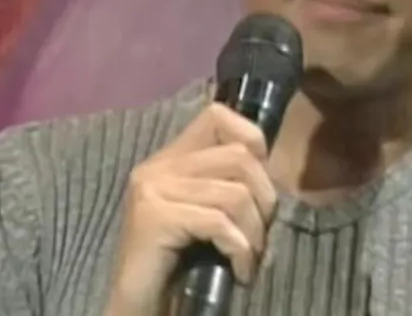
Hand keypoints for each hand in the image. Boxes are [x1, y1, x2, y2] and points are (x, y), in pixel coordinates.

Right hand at [105, 103, 276, 315]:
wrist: (138, 306)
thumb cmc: (177, 266)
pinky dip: (240, 250)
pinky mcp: (155, 217)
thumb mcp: (203, 216)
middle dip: (264, 199)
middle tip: (261, 235)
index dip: (252, 139)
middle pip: (238, 156)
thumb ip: (223, 185)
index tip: (260, 182)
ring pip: (235, 193)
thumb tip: (273, 169)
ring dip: (254, 233)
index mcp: (168, 160)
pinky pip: (219, 223)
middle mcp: (157, 167)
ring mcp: (153, 190)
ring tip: (250, 258)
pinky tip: (239, 271)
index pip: (217, 115)